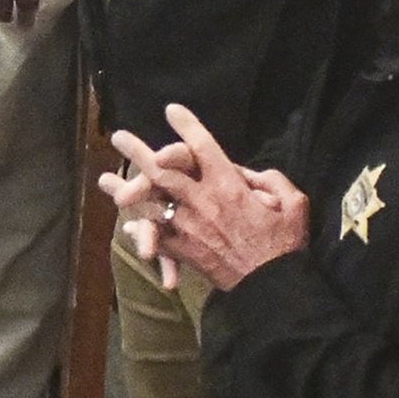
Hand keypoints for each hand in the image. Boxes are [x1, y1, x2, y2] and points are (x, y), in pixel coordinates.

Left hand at [100, 103, 309, 291]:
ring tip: (105, 179)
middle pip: (162, 170)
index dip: (186, 127)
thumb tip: (250, 174)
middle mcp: (202, 201)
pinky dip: (142, 231)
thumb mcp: (293, 204)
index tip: (171, 110)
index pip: (203, 148)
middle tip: (118, 137)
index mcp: (229, 186)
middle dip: (137, 152)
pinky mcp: (183, 250)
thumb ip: (271, 181)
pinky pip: (156, 236)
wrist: (271, 286)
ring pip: (149, 202)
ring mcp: (188, 226)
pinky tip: (128, 225)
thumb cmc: (285, 245)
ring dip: (125, 190)